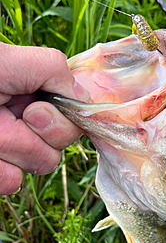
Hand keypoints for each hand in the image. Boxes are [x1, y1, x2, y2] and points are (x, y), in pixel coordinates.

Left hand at [0, 43, 89, 194]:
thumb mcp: (13, 59)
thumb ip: (55, 70)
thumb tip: (82, 99)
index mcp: (36, 95)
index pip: (74, 116)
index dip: (61, 118)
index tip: (34, 109)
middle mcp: (28, 122)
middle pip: (61, 144)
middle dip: (37, 132)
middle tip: (6, 115)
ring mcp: (11, 149)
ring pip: (41, 164)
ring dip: (12, 148)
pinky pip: (11, 182)